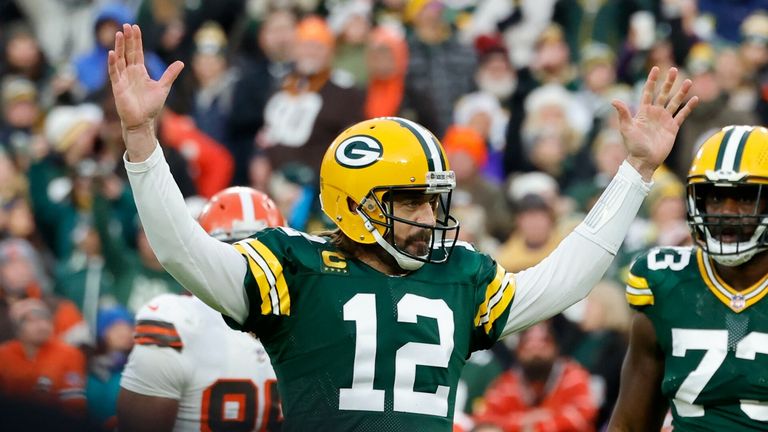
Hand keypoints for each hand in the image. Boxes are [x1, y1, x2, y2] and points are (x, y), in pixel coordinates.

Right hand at [108, 24, 183, 158]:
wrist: (143, 121)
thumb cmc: (151, 106)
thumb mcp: (163, 87)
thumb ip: (170, 74)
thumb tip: (181, 62)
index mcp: (140, 71)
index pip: (137, 52)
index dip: (136, 40)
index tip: (135, 27)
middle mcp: (130, 72)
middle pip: (128, 52)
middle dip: (128, 39)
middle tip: (126, 25)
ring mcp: (123, 78)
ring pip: (119, 59)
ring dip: (119, 47)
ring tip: (119, 34)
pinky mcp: (118, 87)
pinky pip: (114, 73)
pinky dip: (112, 63)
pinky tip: (112, 53)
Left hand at [612, 66, 697, 180]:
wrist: (644, 160)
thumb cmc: (633, 145)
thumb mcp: (626, 128)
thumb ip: (623, 114)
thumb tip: (613, 100)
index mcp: (643, 111)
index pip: (648, 92)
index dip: (652, 81)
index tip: (656, 69)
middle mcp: (655, 113)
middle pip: (663, 94)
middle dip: (668, 82)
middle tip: (674, 69)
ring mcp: (664, 120)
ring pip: (674, 102)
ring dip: (681, 92)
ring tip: (688, 81)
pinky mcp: (673, 128)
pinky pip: (682, 115)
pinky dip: (688, 107)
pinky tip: (695, 99)